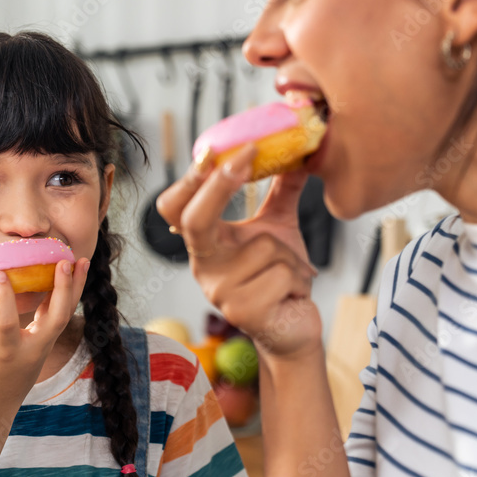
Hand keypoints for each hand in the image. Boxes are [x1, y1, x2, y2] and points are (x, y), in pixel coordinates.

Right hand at [0, 258, 88, 413]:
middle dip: (64, 289)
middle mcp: (32, 349)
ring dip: (76, 287)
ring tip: (82, 260)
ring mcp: (45, 346)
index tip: (0, 273)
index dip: (4, 299)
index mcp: (6, 352)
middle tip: (64, 260)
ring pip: (67, 314)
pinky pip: (63, 314)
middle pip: (57, 319)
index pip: (8, 324)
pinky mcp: (50, 340)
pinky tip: (70, 271)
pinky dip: (68, 293)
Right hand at [156, 144, 321, 359]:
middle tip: (248, 153)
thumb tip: (296, 149)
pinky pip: (280, 272)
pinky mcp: (243, 312)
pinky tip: (293, 292)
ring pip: (263, 246)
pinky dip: (299, 276)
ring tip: (292, 273)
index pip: (177, 208)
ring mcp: (219, 291)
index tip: (213, 149)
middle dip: (218, 185)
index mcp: (206, 243)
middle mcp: (204, 266)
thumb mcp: (277, 228)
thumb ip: (280, 191)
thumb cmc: (280, 277)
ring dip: (291, 255)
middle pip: (195, 220)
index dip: (190, 180)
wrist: (294, 327)